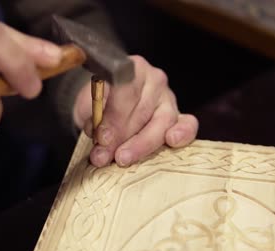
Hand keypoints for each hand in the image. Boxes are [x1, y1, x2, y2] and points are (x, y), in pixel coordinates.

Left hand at [74, 56, 198, 166]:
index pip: (125, 91)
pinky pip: (188, 124)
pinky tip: (172, 141)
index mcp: (130, 68)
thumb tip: (100, 133)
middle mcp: (154, 79)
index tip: (101, 138)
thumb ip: (89, 113)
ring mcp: (169, 98)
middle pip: (142, 110)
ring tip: (123, 158)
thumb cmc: (99, 102)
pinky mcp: (179, 117)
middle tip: (103, 155)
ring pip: (162, 121)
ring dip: (141, 144)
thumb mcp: (86, 103)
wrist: (108, 102)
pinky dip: (182, 133)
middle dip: (121, 137)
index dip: (114, 117)